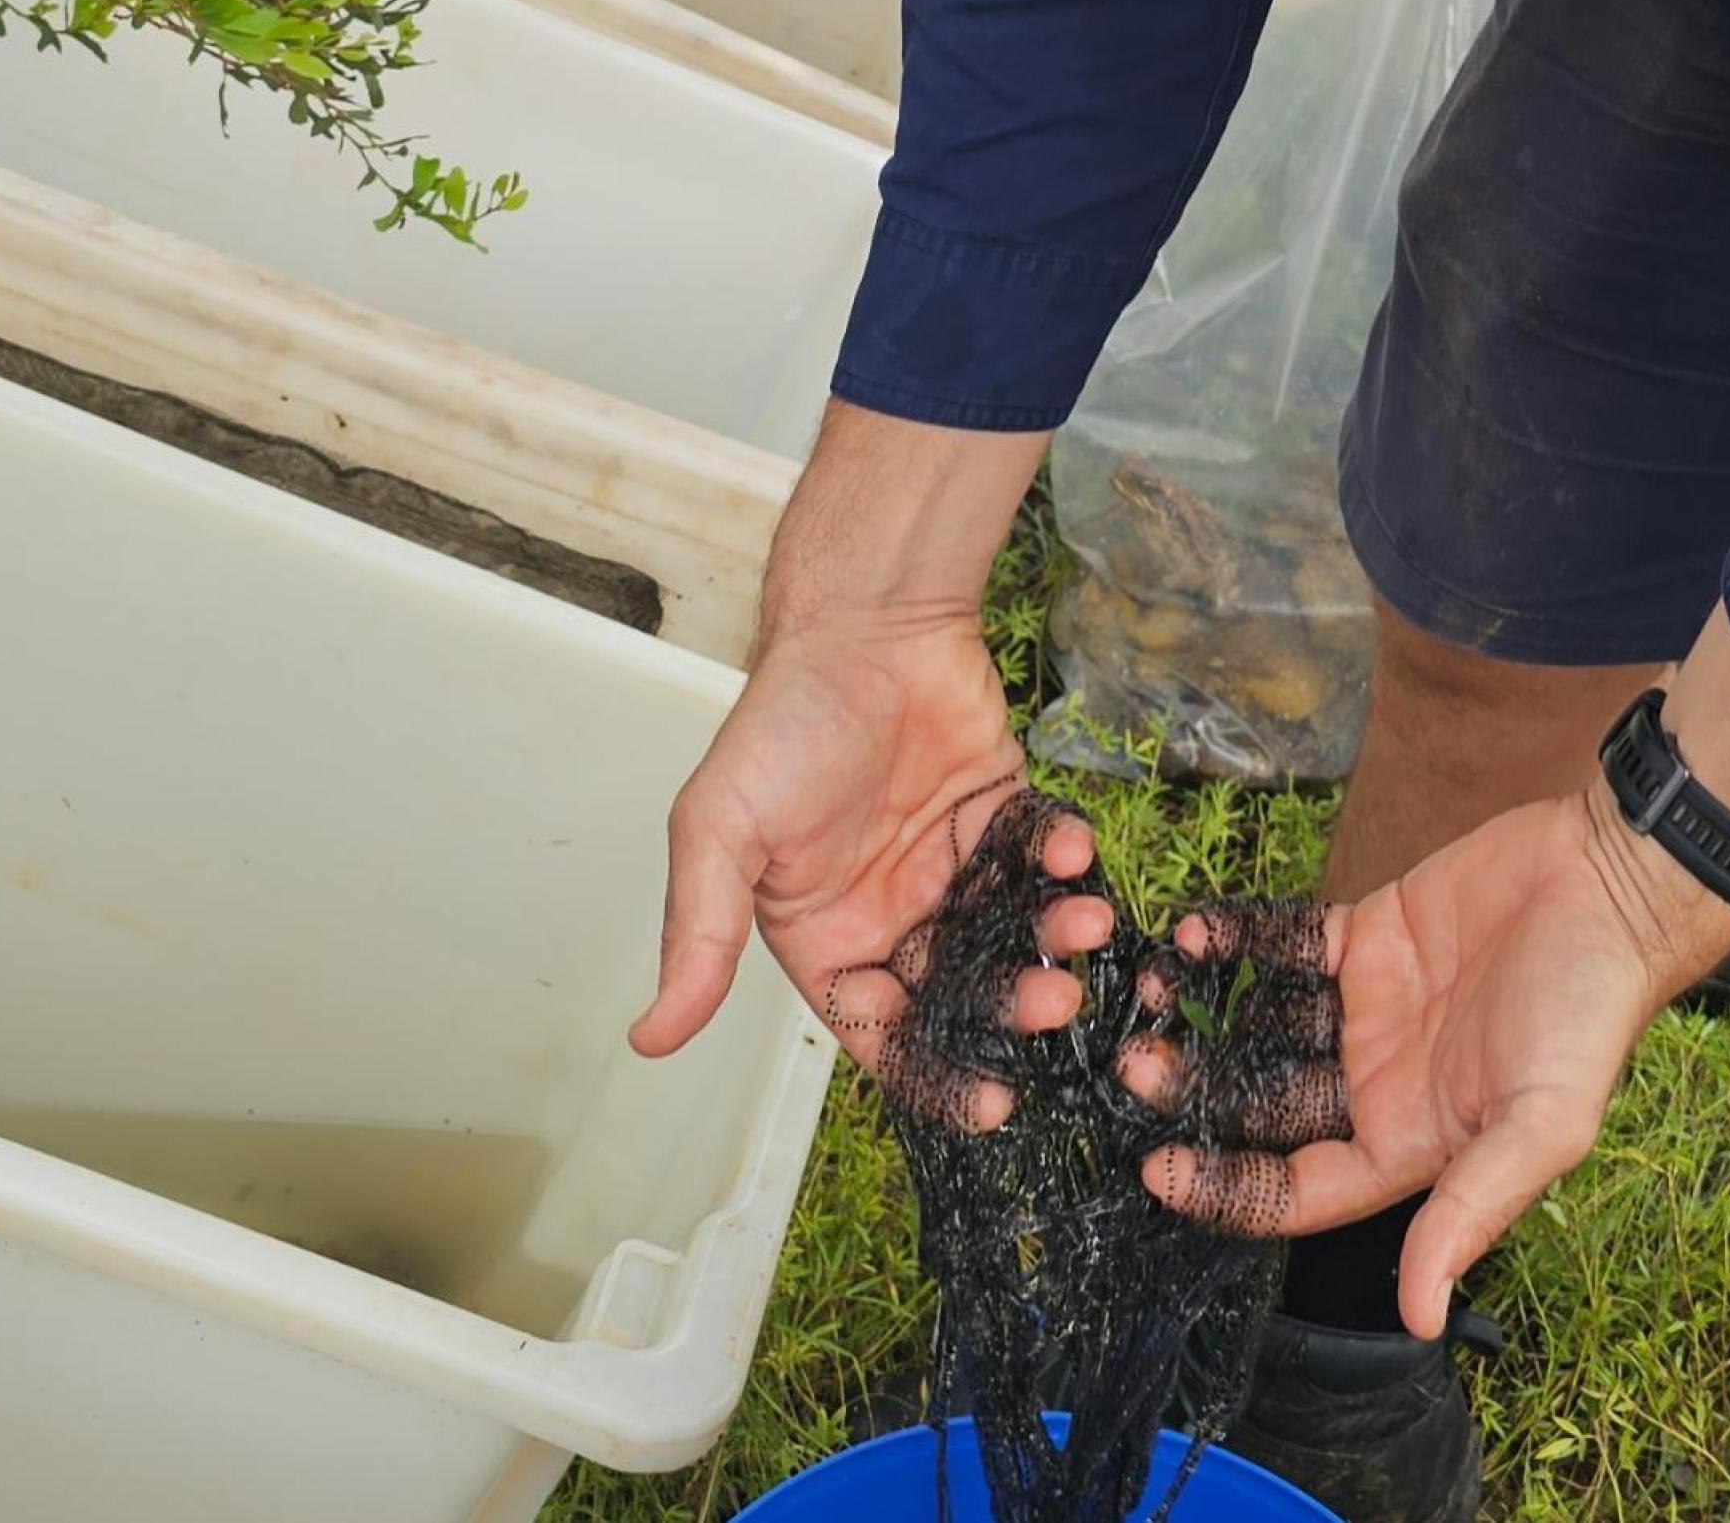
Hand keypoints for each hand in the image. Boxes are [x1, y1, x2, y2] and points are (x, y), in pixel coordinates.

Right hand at [629, 407, 1098, 1119]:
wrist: (861, 623)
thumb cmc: (782, 727)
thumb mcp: (720, 833)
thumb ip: (695, 937)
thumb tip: (646, 1040)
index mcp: (824, 936)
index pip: (879, 1031)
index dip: (932, 1073)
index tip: (991, 1105)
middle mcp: (892, 912)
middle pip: (962, 991)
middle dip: (1013, 1005)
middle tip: (1056, 998)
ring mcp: (951, 864)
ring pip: (1013, 931)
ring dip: (1052, 937)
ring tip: (1084, 924)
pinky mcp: (1001, 814)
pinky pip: (1042, 859)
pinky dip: (1065, 862)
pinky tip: (1076, 853)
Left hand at [1135, 611, 1729, 1334]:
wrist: (1615, 886)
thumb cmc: (1587, 1015)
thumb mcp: (1539, 1125)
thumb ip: (1471, 1213)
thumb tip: (1421, 1320)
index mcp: (1407, 1146)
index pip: (1296, 1189)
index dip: (1226, 1189)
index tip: (1154, 1172)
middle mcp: (1373, 1084)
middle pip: (1260, 1105)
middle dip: (1194, 1094)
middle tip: (1132, 1070)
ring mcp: (1363, 1007)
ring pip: (1256, 1023)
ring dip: (1197, 1013)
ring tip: (1144, 991)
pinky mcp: (1364, 933)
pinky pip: (1279, 943)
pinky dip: (1232, 938)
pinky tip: (1190, 931)